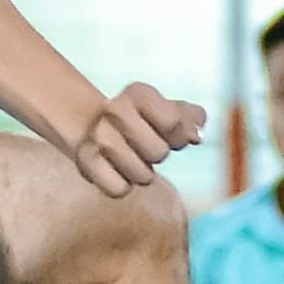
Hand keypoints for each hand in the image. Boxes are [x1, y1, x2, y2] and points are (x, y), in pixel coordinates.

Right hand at [69, 83, 205, 198]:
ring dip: (141, 172)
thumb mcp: (168, 112)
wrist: (92, 127)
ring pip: (143, 176)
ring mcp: (98, 136)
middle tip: (144, 146)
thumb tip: (197, 135)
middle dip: (157, 155)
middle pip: (159, 153)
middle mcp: (114, 109)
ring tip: (129, 157)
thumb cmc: (142, 123)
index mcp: (139, 93)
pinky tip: (114, 169)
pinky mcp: (85, 161)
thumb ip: (190, 120)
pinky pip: (120, 189)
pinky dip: (121, 185)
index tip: (166, 132)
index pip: (174, 123)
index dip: (178, 135)